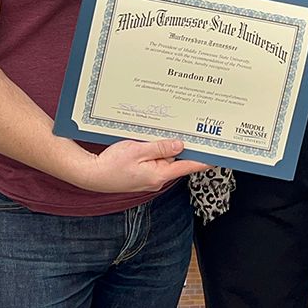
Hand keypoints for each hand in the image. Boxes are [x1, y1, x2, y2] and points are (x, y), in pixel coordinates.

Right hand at [74, 139, 211, 193]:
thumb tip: (180, 145)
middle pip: (177, 160)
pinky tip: (151, 139)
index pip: (188, 166)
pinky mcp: (141, 173)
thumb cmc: (110, 164)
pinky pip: (154, 159)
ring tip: (169, 130)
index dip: (204, 159)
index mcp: (159, 174)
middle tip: (194, 129)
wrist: (89, 174)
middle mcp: (157, 178)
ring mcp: (149, 176)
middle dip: (183, 145)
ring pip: (165, 158)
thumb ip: (160, 148)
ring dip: (167, 145)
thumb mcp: (137, 150)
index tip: (218, 153)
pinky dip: (156, 149)